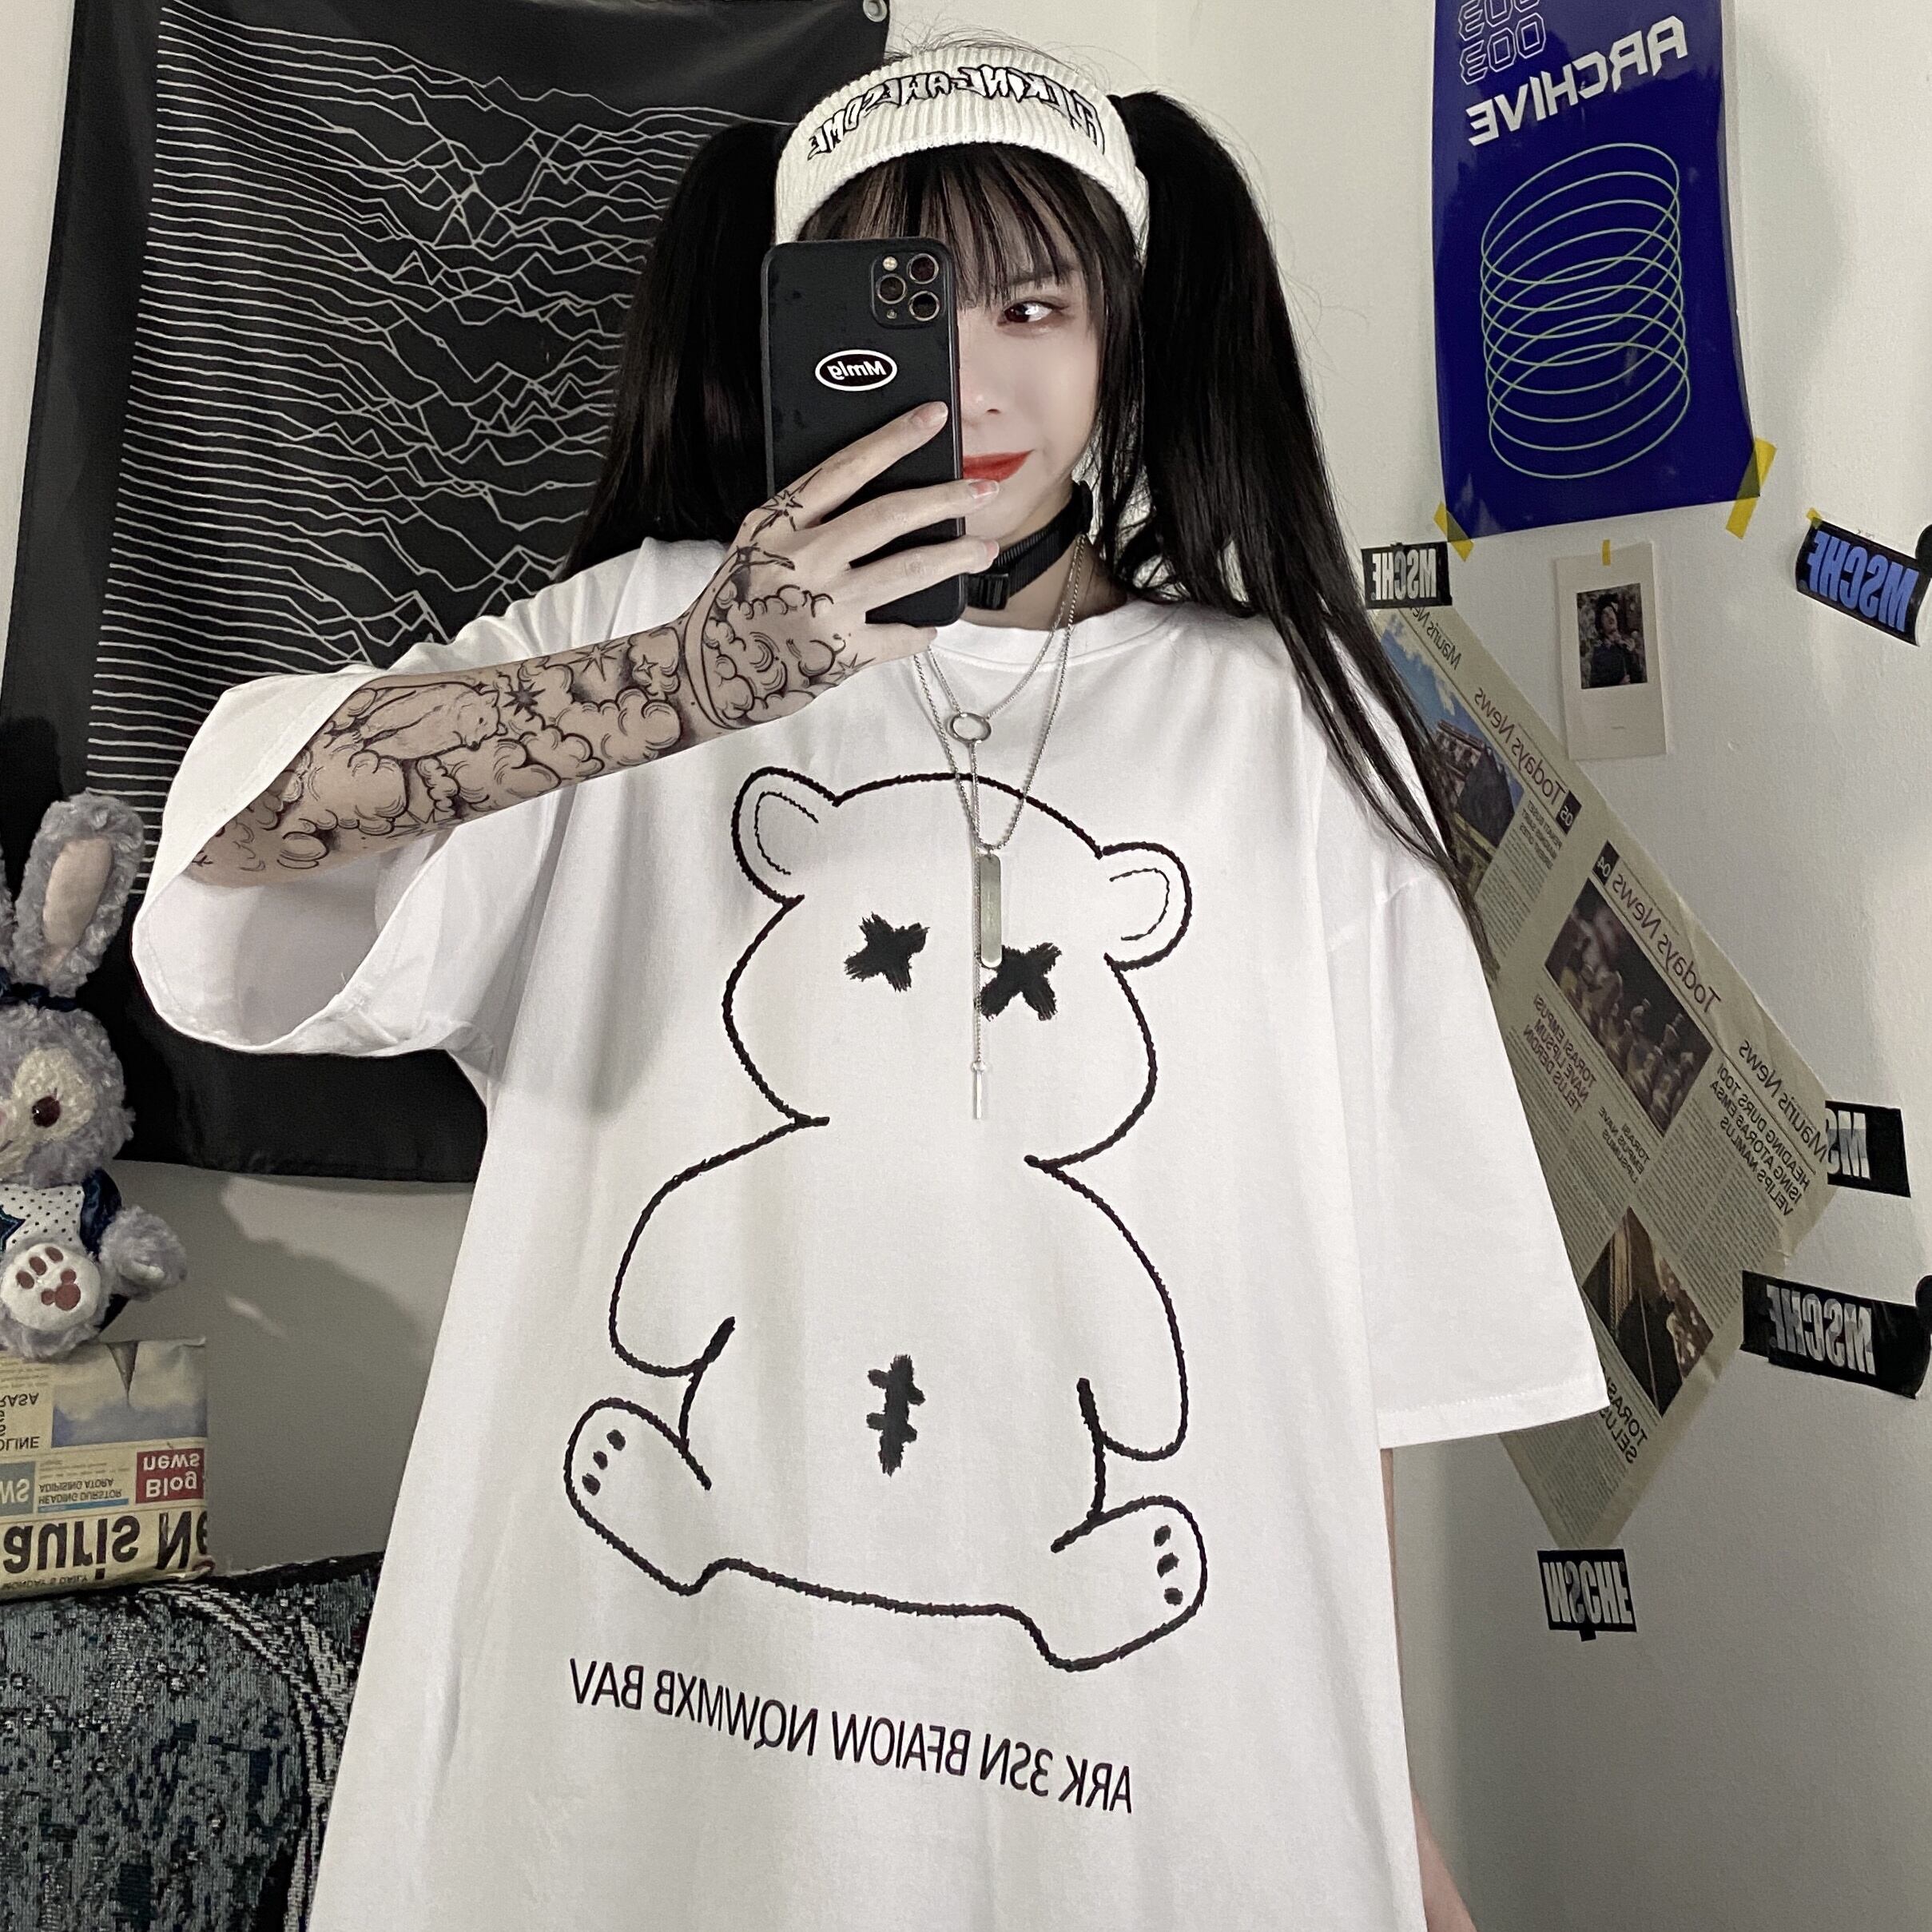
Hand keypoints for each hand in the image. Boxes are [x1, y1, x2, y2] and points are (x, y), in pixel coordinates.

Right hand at [674, 402, 997, 730]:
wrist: (704, 672)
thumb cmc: (738, 602)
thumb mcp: (757, 543)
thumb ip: (805, 518)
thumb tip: (876, 491)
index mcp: (780, 522)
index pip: (846, 468)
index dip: (893, 440)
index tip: (934, 416)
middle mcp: (803, 558)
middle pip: (889, 516)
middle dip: (946, 499)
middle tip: (983, 489)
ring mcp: (823, 606)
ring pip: (907, 569)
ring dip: (954, 558)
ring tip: (982, 550)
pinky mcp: (839, 653)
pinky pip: (899, 635)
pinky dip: (921, 630)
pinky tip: (931, 624)